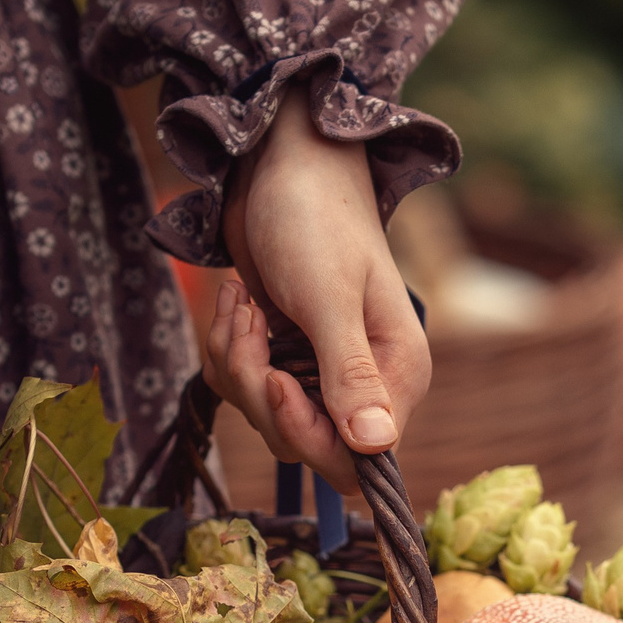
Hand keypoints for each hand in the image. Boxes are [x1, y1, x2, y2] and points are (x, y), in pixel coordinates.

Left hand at [203, 92, 428, 494]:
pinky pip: (242, 388)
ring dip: (236, 363)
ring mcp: (320, 372)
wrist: (285, 164)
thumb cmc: (316, 220)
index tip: (273, 380)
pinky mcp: (283, 356)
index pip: (356, 458)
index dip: (306, 435)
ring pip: (264, 416)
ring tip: (240, 302)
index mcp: (397, 375)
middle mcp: (365, 384)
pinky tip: (235, 301)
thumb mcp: (329, 298)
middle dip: (258, 390)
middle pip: (302, 444)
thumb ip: (349, 374)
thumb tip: (374, 447)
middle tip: (249, 325)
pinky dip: (225, 350)